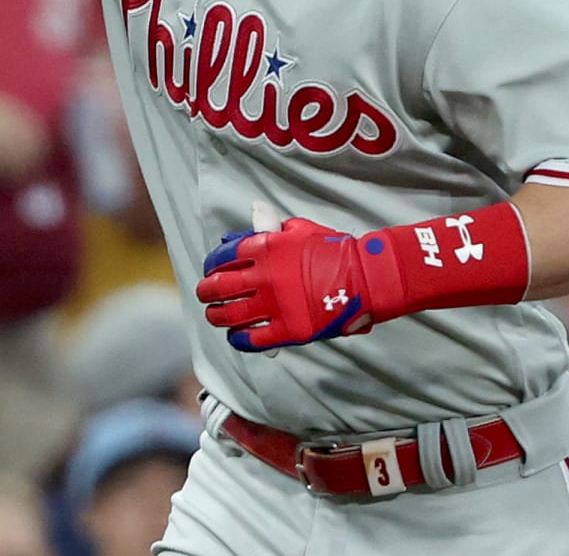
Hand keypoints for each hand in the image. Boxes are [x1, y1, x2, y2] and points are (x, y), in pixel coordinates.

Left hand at [196, 218, 393, 351]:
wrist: (364, 277)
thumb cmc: (332, 250)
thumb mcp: (297, 229)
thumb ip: (267, 229)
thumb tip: (240, 229)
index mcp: (265, 247)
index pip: (223, 257)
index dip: (211, 265)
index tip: (209, 270)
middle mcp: (265, 277)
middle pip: (218, 288)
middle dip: (206, 291)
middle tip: (205, 294)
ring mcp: (275, 305)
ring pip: (229, 316)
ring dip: (216, 316)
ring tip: (216, 315)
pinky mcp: (288, 330)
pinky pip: (252, 339)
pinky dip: (239, 338)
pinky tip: (237, 336)